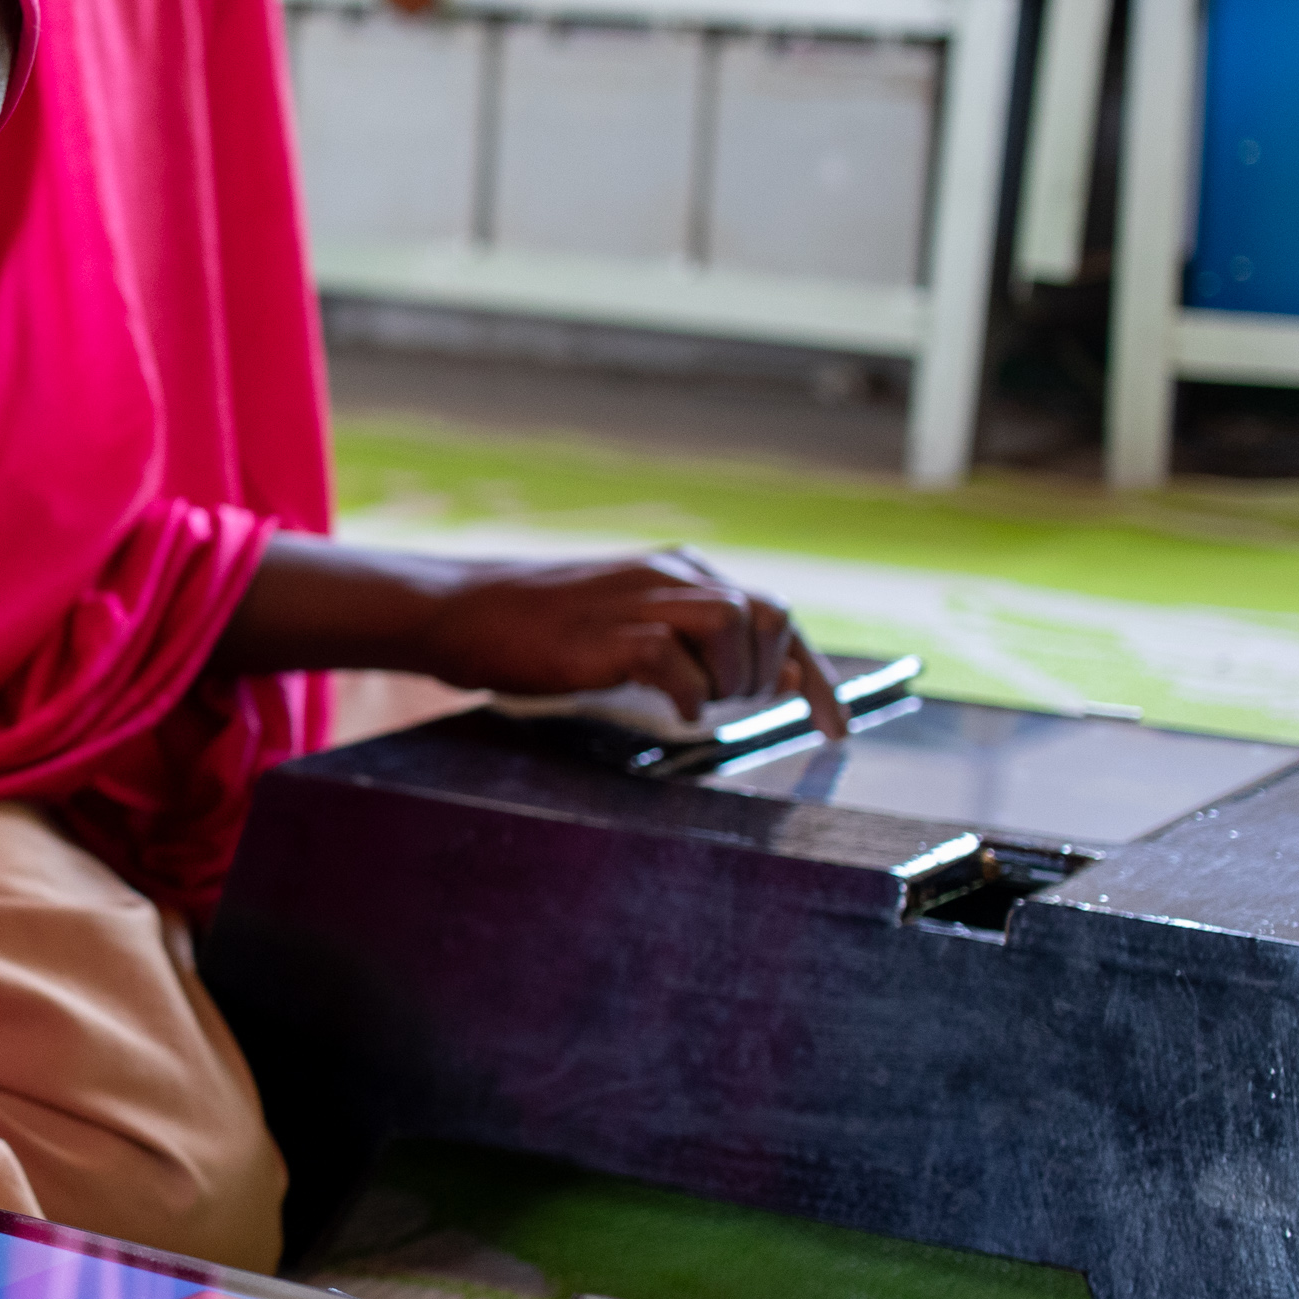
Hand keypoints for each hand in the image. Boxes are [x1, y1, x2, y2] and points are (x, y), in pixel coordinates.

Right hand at [411, 548, 847, 736]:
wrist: (461, 612)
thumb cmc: (541, 631)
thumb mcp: (630, 626)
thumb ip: (694, 645)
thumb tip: (769, 681)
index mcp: (680, 572)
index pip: (777, 616)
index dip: (816, 676)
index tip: (837, 726)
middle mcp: (670, 575)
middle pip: (770, 616)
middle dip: (768, 675)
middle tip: (726, 705)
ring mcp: (639, 600)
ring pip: (735, 626)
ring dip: (730, 680)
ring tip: (693, 701)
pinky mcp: (607, 633)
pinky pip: (674, 659)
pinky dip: (686, 692)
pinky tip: (669, 706)